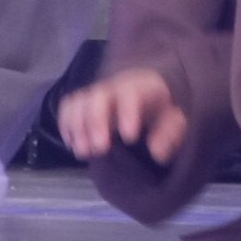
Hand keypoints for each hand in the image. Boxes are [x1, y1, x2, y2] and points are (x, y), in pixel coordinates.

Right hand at [56, 65, 184, 164]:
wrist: (146, 95)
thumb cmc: (160, 111)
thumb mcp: (174, 121)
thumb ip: (170, 134)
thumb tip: (157, 152)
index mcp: (140, 88)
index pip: (131, 93)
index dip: (128, 112)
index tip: (129, 137)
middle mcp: (114, 88)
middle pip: (98, 97)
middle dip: (95, 122)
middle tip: (100, 149)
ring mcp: (96, 94)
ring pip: (78, 101)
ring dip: (77, 127)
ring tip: (83, 152)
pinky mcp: (83, 102)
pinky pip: (67, 106)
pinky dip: (65, 124)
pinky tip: (72, 143)